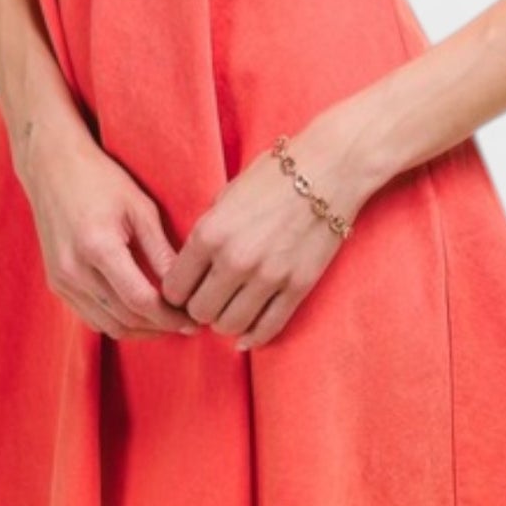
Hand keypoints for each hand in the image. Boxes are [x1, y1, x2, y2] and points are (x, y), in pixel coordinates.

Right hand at [13, 113, 198, 342]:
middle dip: (159, 327)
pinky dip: (117, 321)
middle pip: (124, 318)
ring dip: (139, 330)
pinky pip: (91, 316)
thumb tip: (187, 287)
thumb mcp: (140, 208)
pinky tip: (139, 314)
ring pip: (107, 325)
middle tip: (186, 324)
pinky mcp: (56, 283)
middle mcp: (74, 270)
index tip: (192, 319)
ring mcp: (61, 280)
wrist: (52, 168)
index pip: (140, 300)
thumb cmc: (101, 180)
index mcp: (98, 247)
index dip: (170, 316)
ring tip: (167, 323)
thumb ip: (161, 250)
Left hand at [161, 135, 354, 350]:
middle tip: (208, 299)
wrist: (330, 168)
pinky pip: (267, 329)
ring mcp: (268, 277)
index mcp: (210, 233)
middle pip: (199, 312)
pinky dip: (253, 337)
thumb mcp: (227, 195)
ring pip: (229, 325)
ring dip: (225, 321)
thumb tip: (195, 263)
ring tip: (229, 308)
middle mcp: (235, 260)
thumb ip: (208, 230)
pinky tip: (246, 334)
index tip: (184, 291)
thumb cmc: (275, 174)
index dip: (175, 293)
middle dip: (199, 308)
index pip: (175, 287)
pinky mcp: (298, 287)